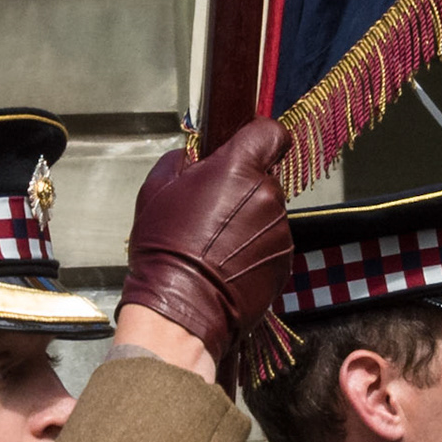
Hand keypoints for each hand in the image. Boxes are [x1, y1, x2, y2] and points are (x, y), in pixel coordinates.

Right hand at [118, 119, 293, 360]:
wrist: (181, 308)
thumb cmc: (165, 250)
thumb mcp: (156, 190)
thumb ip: (181, 162)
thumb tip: (192, 157)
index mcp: (239, 168)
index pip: (271, 133)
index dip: (260, 137)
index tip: (248, 147)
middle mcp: (268, 195)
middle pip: (265, 178)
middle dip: (243, 188)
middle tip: (211, 210)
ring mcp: (280, 231)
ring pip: (268, 214)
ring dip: (249, 222)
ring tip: (215, 244)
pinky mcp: (285, 262)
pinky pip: (271, 245)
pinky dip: (255, 250)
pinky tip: (227, 264)